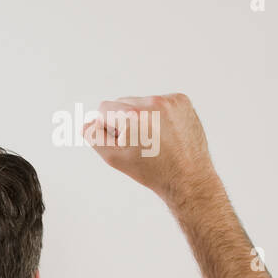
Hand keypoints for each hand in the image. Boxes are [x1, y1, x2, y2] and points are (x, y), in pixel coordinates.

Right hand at [84, 93, 215, 204]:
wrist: (188, 177)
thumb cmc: (151, 170)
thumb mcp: (113, 157)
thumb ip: (94, 136)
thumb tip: (89, 121)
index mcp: (133, 116)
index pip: (104, 108)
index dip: (108, 127)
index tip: (122, 142)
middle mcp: (153, 103)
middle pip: (122, 102)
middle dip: (124, 120)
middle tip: (139, 142)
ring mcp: (170, 101)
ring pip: (140, 102)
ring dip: (141, 116)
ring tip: (153, 138)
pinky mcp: (182, 101)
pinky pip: (159, 102)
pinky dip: (158, 114)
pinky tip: (164, 132)